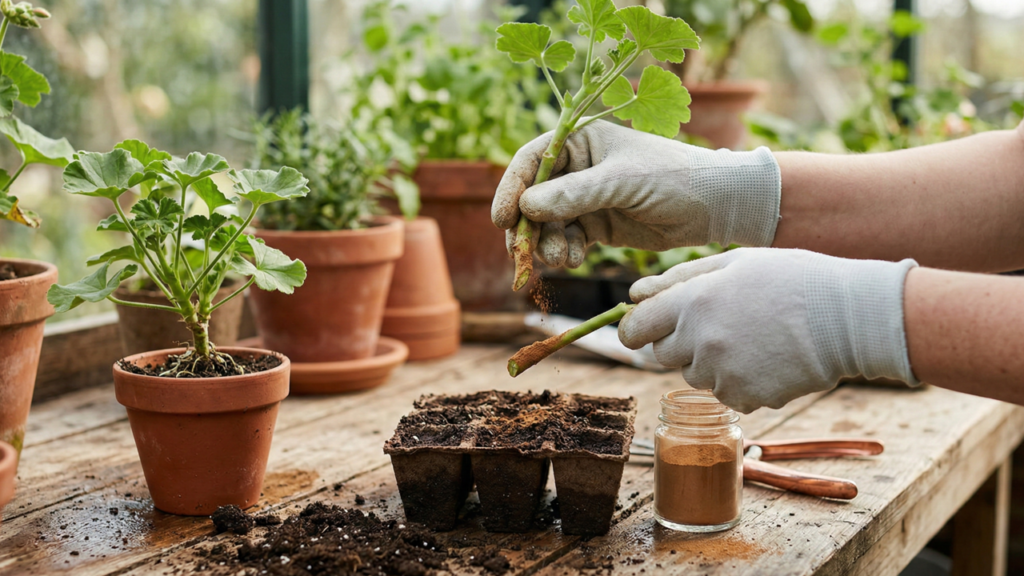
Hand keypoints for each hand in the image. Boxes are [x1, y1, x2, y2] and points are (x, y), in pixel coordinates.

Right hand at [491, 120, 781, 267]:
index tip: (502, 220)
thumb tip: (526, 208)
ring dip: (547, 245)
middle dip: (526, 227)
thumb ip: (574, 194)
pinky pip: (567, 240)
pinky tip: (574, 260)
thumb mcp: (622, 182)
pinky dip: (565, 253)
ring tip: (561, 261)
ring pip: (547, 224)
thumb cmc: (673, 177)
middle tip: (523, 255)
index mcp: (581, 141)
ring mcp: (585, 198)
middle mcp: (578, 168)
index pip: (532, 161)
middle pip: (533, 198)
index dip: (512, 189)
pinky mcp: (597, 225)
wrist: (715, 206)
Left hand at [618, 248, 919, 412]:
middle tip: (719, 323)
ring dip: (711, 362)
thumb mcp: (735, 263)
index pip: (636, 328)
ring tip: (752, 338)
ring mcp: (722, 374)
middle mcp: (700, 341)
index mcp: (693, 302)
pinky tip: (768, 359)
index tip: (645, 328)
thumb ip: (678, 278)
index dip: (636, 329)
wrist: (849, 318)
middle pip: (663, 354)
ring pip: (695, 376)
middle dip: (680, 342)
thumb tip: (633, 294)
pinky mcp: (745, 398)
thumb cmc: (792, 279)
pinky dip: (739, 381)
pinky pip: (726, 394)